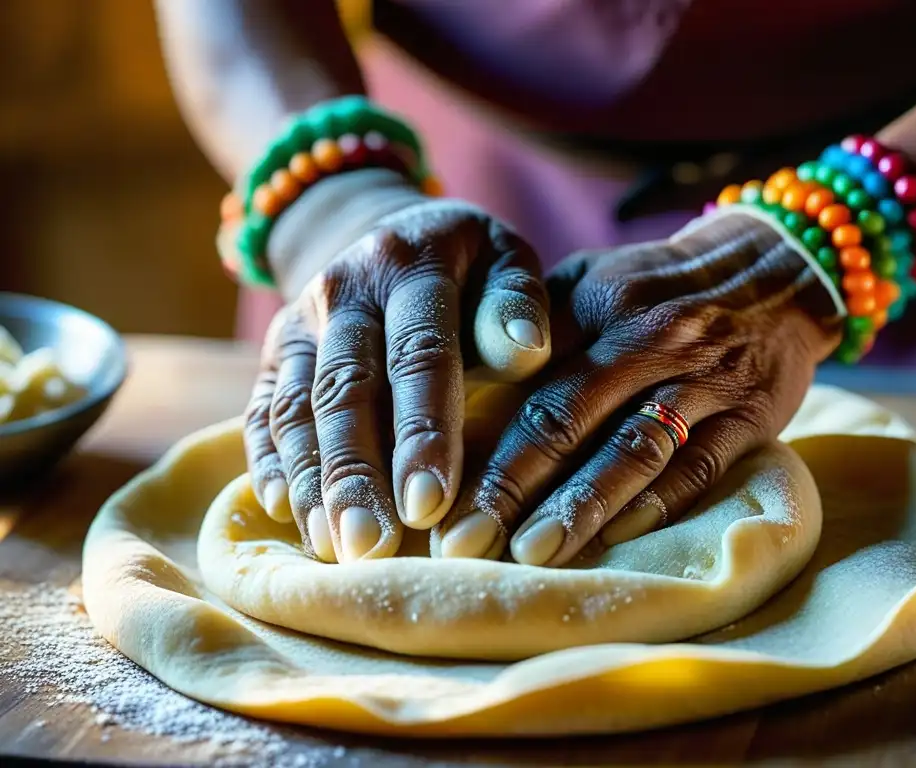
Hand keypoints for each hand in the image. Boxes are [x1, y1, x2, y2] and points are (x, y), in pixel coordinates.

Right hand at [243, 170, 551, 562]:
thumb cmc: (471, 268)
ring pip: (297, 407)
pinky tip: (283, 511)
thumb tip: (528, 352)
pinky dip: (269, 460)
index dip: (423, 429)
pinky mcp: (275, 354)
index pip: (418, 353)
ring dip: (312, 480)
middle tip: (370, 548)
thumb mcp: (505, 260)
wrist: (388, 236)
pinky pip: (262, 410)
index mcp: (412, 266)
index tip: (431, 503)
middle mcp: (345, 291)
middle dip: (357, 472)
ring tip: (333, 548)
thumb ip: (518, 302)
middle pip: (346, 389)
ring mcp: (300, 323)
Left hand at [434, 209, 841, 565]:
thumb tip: (459, 390)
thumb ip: (533, 329)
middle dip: (512, 487)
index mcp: (598, 305)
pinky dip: (659, 505)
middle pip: (570, 421)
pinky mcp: (752, 414)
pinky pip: (701, 466)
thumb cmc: (657, 288)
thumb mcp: (591, 282)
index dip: (480, 444)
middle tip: (464, 544)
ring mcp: (705, 380)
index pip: (527, 383)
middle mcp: (650, 339)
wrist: (775, 269)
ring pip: (635, 450)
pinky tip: (616, 540)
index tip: (434, 497)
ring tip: (532, 556)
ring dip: (581, 506)